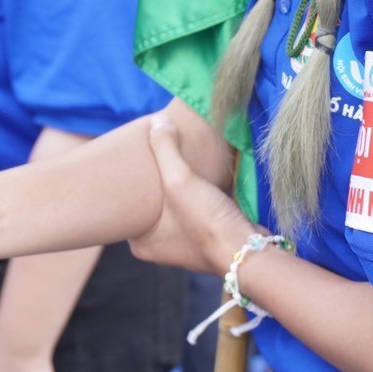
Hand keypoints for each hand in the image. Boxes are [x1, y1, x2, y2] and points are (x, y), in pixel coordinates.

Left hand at [132, 116, 251, 278]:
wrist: (248, 251)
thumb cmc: (206, 221)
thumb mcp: (179, 179)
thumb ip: (165, 147)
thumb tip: (157, 121)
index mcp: (141, 244)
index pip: (125, 208)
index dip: (130, 184)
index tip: (137, 161)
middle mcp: (159, 248)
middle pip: (150, 206)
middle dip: (155, 184)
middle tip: (154, 158)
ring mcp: (183, 246)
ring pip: (173, 208)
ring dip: (178, 190)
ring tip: (176, 165)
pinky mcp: (206, 239)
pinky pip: (192, 212)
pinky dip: (194, 198)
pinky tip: (198, 180)